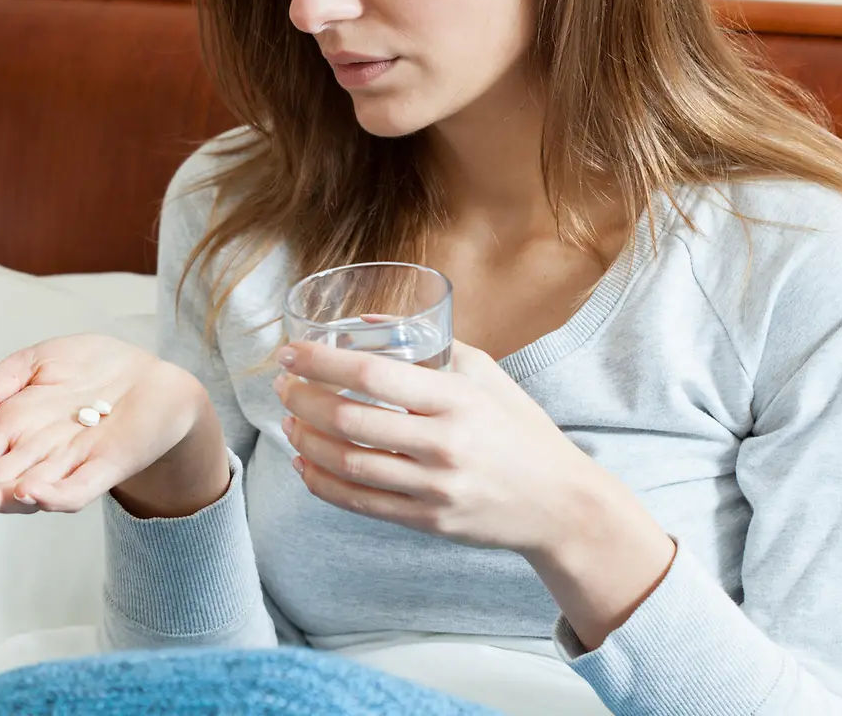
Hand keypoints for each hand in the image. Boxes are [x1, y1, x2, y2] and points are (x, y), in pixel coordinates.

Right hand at [0, 334, 227, 516]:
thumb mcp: (31, 367)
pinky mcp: (104, 468)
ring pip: (24, 491)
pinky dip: (54, 496)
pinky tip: (31, 495)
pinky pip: (76, 490)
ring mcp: (67, 466)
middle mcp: (31, 458)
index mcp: (8, 434)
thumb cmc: (90, 373)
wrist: (153, 377)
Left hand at [277, 339, 677, 648]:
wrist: (560, 504)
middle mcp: (443, 445)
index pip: (372, 378)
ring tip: (288, 419)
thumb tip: (370, 321)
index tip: (291, 351)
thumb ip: (432, 346)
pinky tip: (304, 462)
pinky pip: (359, 503)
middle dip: (303, 398)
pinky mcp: (426, 520)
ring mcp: (433, 488)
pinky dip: (322, 482)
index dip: (321, 363)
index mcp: (457, 400)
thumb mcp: (486, 375)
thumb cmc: (520, 430)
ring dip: (306, 440)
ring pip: (348, 465)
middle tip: (281, 383)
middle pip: (350, 421)